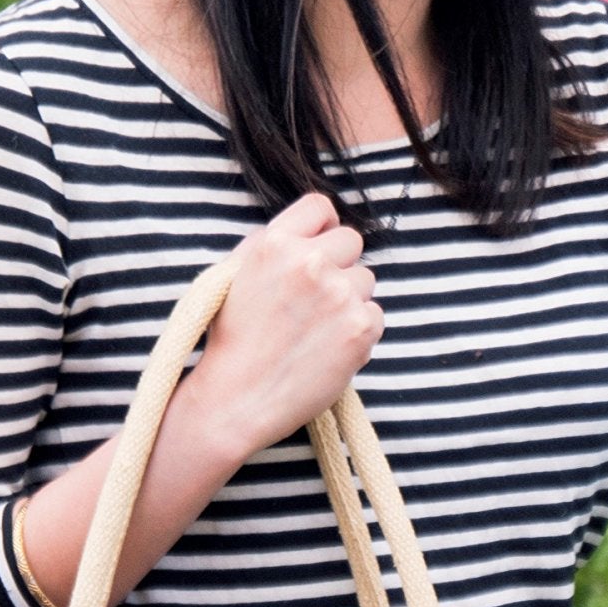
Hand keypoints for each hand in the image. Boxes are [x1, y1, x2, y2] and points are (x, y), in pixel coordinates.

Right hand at [184, 193, 384, 460]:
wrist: (237, 399)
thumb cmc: (232, 340)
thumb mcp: (233, 275)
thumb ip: (272, 244)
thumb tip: (312, 229)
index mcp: (274, 244)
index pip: (320, 207)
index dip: (323, 227)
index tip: (321, 247)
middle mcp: (309, 263)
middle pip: (351, 241)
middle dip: (339, 264)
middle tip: (315, 298)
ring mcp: (339, 295)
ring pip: (366, 279)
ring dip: (349, 298)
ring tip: (316, 328)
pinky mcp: (360, 327)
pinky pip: (375, 313)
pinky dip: (358, 329)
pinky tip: (328, 347)